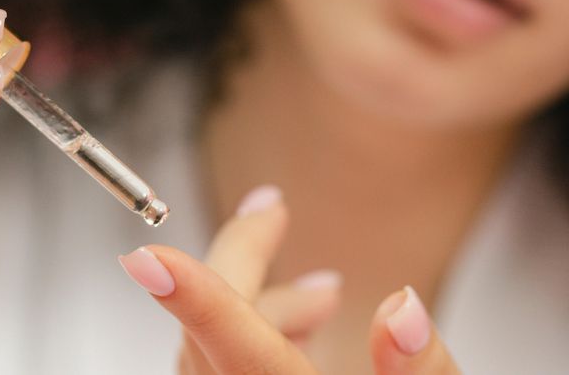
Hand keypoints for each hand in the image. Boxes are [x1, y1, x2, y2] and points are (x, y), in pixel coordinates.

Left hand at [118, 186, 463, 373]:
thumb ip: (420, 374)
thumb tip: (399, 308)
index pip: (239, 353)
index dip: (195, 302)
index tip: (148, 259)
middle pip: (210, 343)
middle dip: (241, 266)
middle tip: (272, 210)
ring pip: (208, 361)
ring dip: (254, 309)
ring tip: (325, 295)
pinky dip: (246, 345)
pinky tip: (299, 337)